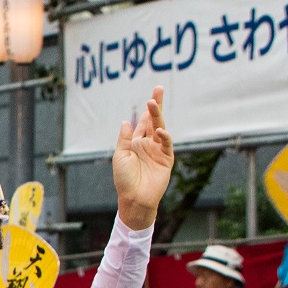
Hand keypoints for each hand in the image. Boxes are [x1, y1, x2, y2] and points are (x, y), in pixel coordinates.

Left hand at [113, 86, 173, 229]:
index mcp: (136, 143)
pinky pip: (166, 145)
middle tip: (158, 89)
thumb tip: (127, 121)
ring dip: (157, 116)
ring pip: (160, 128)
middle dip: (156, 105)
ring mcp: (158, 151)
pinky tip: (159, 131)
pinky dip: (164, 137)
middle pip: (154, 120)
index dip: (147, 110)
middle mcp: (148, 144)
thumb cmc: (124, 179)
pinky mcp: (166, 159)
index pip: (143, 122)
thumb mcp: (120, 156)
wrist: (134, 198)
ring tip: (152, 102)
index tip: (151, 96)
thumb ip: (125, 139)